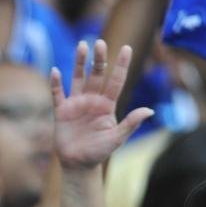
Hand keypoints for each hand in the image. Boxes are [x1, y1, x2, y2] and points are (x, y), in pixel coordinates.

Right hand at [51, 39, 152, 170]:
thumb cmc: (99, 151)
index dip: (121, 65)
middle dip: (99, 58)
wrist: (78, 164)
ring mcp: (76, 103)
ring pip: (78, 78)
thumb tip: (150, 111)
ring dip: (79, 63)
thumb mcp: (117, 138)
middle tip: (100, 42)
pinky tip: (55, 71)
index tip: (127, 48)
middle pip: (96, 74)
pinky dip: (55, 83)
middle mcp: (92, 100)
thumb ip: (131, 123)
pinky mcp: (61, 111)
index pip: (116, 80)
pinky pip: (57, 94)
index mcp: (107, 105)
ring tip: (82, 45)